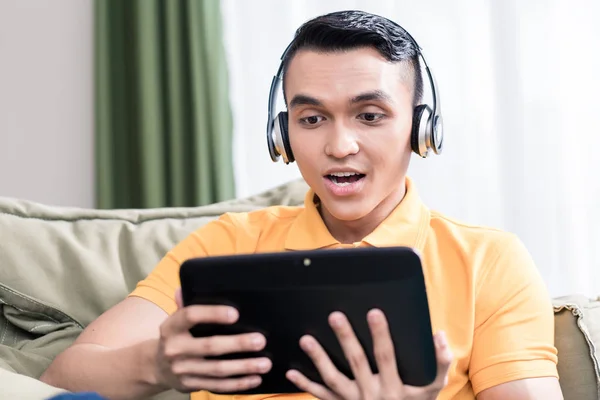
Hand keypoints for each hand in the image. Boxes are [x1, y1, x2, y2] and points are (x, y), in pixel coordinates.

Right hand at [154, 288, 271, 392]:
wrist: (155, 366)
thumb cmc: (176, 335)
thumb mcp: (176, 319)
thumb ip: (185, 303)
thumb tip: (186, 285)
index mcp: (171, 327)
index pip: (191, 316)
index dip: (213, 314)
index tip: (235, 314)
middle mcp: (174, 349)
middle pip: (210, 346)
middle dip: (238, 344)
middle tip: (261, 340)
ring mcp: (182, 370)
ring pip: (217, 370)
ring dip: (244, 367)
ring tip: (265, 363)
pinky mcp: (190, 385)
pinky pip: (217, 386)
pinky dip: (238, 384)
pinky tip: (255, 379)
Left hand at [286, 309, 452, 399]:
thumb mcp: (431, 391)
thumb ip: (440, 363)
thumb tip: (439, 335)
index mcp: (394, 387)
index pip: (386, 356)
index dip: (380, 334)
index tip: (374, 312)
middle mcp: (372, 394)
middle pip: (356, 362)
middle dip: (345, 338)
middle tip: (334, 316)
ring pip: (333, 379)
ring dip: (318, 359)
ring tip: (305, 339)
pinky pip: (321, 396)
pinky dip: (306, 386)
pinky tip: (291, 372)